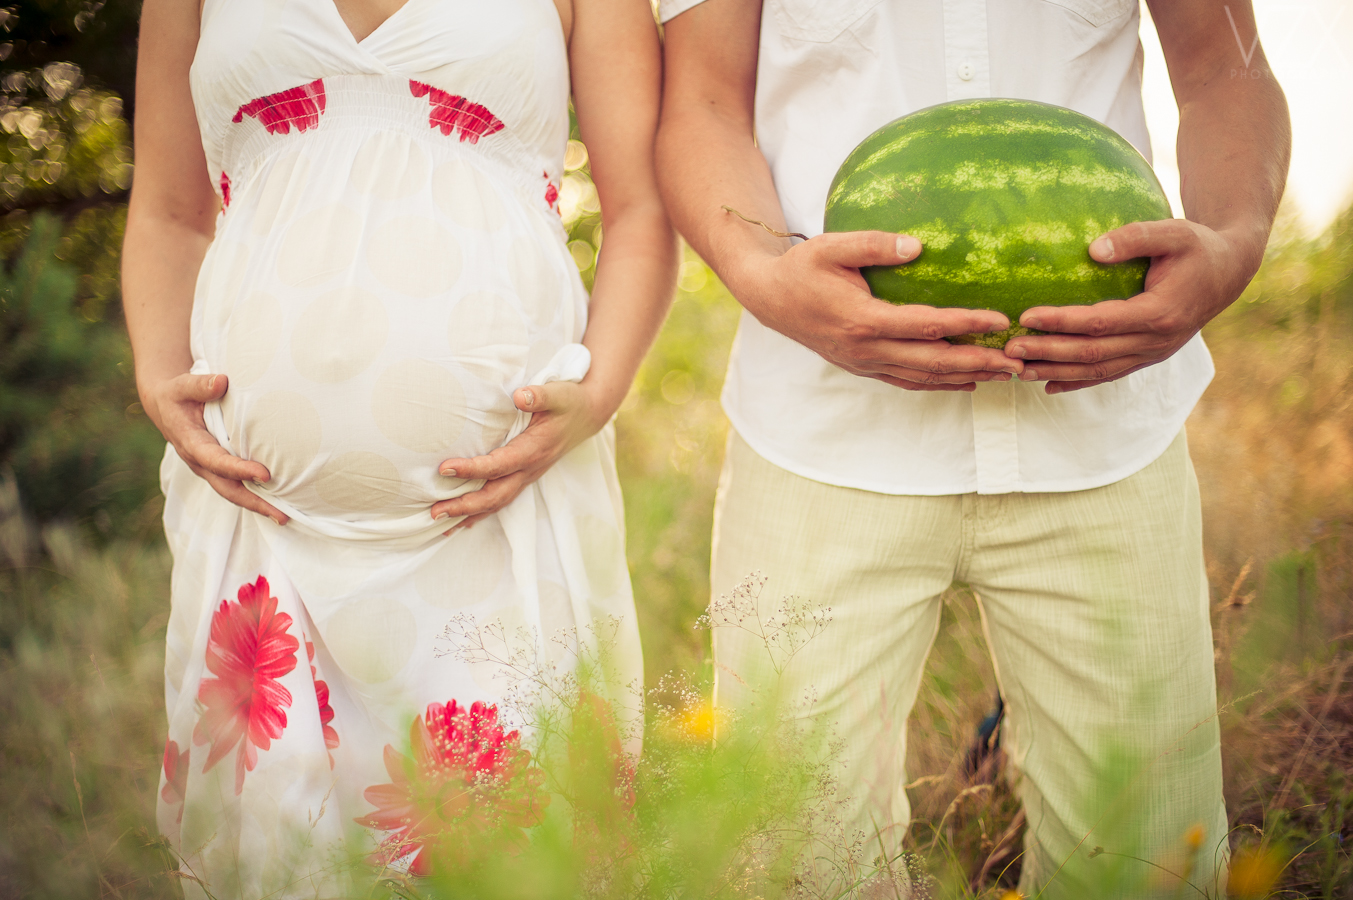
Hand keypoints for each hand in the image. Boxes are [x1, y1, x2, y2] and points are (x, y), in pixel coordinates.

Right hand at [142, 372, 288, 524]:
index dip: (240, 470)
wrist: (165, 407)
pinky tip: (277, 503)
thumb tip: (222, 382)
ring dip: (258, 505)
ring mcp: (209, 469)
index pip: (217, 462)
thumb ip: (200, 385)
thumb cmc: (177, 395)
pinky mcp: (218, 469)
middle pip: (228, 488)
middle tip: (281, 514)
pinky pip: (236, 486)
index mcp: (192, 444)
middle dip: (254, 503)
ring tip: (284, 517)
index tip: (265, 474)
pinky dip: (255, 496)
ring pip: (233, 492)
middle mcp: (200, 462)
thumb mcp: (182, 386)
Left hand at [430, 382, 601, 530]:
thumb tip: (520, 396)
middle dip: (465, 505)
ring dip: (469, 514)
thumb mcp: (558, 394)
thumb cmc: (569, 402)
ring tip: (440, 521)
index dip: (472, 469)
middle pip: (496, 495)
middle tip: (435, 511)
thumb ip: (540, 395)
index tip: (444, 468)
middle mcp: (530, 469)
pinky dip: (480, 513)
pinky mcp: (524, 477)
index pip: (499, 464)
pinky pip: (501, 500)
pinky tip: (462, 521)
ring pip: (497, 502)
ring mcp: (528, 476)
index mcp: (535, 449)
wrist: (588, 415)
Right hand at [733, 231, 1023, 390]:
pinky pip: (907, 381)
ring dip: (966, 377)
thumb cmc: (802, 268)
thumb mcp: (832, 246)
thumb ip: (875, 244)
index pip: (927, 325)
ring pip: (924, 377)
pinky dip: (939, 384)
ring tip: (1004, 375)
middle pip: (933, 361)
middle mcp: (867, 349)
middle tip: (1018, 361)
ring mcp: (865, 363)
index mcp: (863, 320)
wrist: (770, 300)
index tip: (1001, 320)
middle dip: (979, 362)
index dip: (966, 324)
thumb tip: (919, 246)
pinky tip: (966, 382)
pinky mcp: (863, 367)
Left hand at [1004, 219, 1257, 393]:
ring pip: (1097, 371)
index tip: (1026, 316)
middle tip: (1009, 349)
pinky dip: (1077, 382)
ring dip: (1055, 372)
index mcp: (1159, 312)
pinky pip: (1108, 375)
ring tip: (1017, 371)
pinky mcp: (1147, 357)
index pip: (1100, 322)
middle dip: (1048, 352)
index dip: (1061, 321)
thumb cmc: (1197, 247)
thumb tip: (1093, 249)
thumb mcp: (1173, 232)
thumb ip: (1135, 237)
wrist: (1229, 272)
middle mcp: (1155, 341)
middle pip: (1092, 353)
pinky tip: (1047, 384)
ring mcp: (1151, 354)